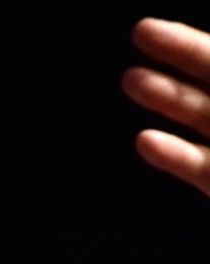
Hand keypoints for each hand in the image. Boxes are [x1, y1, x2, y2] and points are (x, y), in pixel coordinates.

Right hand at [125, 17, 209, 196]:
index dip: (187, 42)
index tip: (146, 30)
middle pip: (209, 78)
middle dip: (176, 54)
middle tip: (140, 33)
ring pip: (199, 115)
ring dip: (164, 96)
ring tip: (130, 80)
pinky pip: (194, 165)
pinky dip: (169, 153)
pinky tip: (144, 141)